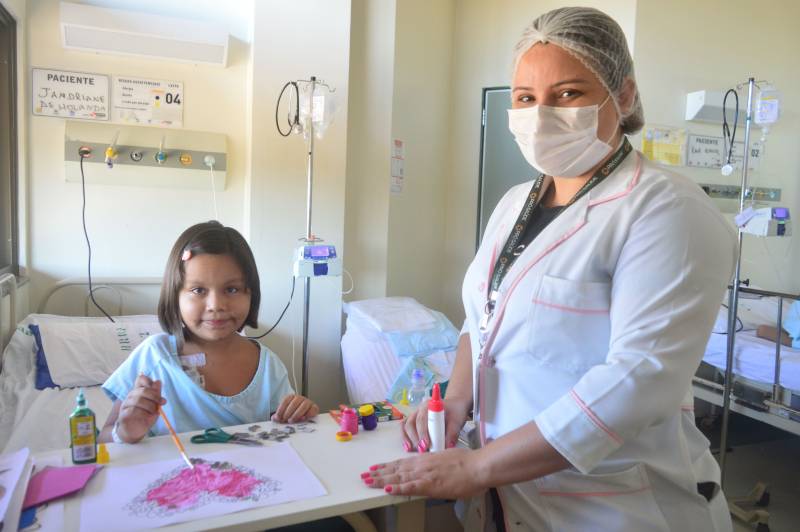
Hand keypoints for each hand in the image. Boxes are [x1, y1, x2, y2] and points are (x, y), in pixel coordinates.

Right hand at [118, 374, 165, 442]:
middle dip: (155, 396)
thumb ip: (156, 395)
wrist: (135, 432)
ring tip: (154, 412)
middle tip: (161, 403)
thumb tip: (158, 382)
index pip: (141, 379)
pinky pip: (132, 411)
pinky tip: (147, 417)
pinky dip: (143, 413)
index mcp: (138, 391)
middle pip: (142, 390)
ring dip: (150, 406)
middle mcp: (131, 396)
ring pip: (138, 400)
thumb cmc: (144, 417)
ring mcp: (125, 405)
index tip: (158, 391)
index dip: (149, 381)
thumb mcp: (154, 405)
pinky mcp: (122, 415)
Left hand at [272, 394, 318, 422]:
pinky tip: (303, 419)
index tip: (278, 417)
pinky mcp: (314, 408)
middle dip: (288, 412)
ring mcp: (308, 402)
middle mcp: (300, 398)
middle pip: (294, 402)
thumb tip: (274, 418)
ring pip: (303, 405)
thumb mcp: (284, 414)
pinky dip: (308, 414)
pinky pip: (313, 409)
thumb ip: (279, 416)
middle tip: (285, 419)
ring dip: (297, 414)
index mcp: (291, 397)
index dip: (281, 409)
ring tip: (291, 421)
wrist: (305, 415)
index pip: (286, 400)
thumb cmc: (293, 414)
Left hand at [361, 448, 485, 497]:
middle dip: (379, 473)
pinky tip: (386, 490)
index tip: (376, 467)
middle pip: (396, 469)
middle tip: (364, 475)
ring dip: (382, 480)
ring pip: (398, 477)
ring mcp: (424, 474)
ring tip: (368, 482)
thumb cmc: (467, 462)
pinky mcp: (430, 484)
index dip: (387, 465)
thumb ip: (436, 464)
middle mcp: (422, 464)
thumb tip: (433, 470)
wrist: (477, 466)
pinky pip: (409, 487)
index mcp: (426, 458)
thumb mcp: (447, 459)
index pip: (402, 462)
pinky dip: (397, 488)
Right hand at [401, 395, 470, 452]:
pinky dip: (405, 438)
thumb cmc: (455, 411)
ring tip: (412, 450)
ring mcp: (415, 415)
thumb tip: (447, 446)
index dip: (423, 432)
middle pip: (411, 423)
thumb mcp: (458, 421)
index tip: (426, 444)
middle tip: (422, 450)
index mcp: (430, 405)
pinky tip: (408, 448)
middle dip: (415, 438)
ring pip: (405, 426)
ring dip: (408, 439)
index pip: (422, 418)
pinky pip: (404, 429)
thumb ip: (452, 433)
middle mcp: (419, 409)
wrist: (454, 406)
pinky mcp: (413, 422)